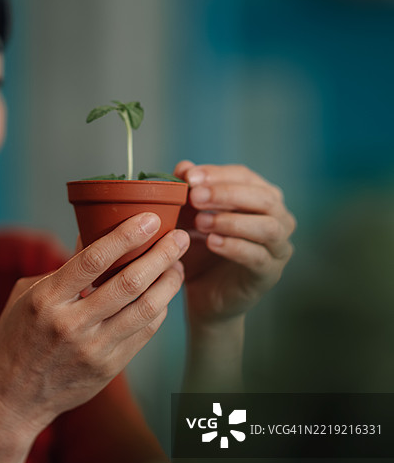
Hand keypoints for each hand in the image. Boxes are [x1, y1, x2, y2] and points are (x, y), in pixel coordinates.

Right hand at [0, 213, 189, 438]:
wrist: (11, 398)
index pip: (92, 261)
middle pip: (129, 283)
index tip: (150, 219)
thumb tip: (93, 234)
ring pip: (145, 310)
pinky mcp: (108, 368)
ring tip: (178, 265)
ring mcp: (92, 349)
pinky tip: (163, 294)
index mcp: (46, 299)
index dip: (125, 236)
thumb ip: (63, 268)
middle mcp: (71, 325)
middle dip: (161, 255)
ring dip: (168, 283)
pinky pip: (144, 333)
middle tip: (180, 237)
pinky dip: (159, 310)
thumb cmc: (16, 337)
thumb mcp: (27, 295)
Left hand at [174, 161, 295, 324]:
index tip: (189, 176)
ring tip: (201, 222)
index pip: (245, 176)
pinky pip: (259, 256)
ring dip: (232, 220)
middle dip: (226, 194)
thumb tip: (183, 167)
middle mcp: (278, 218)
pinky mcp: (270, 273)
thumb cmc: (200, 251)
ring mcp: (279, 247)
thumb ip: (188, 193)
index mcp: (261, 197)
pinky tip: (212, 242)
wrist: (203, 296)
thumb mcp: (189, 219)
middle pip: (263, 197)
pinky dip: (235, 246)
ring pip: (268, 226)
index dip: (218, 174)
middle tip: (195, 197)